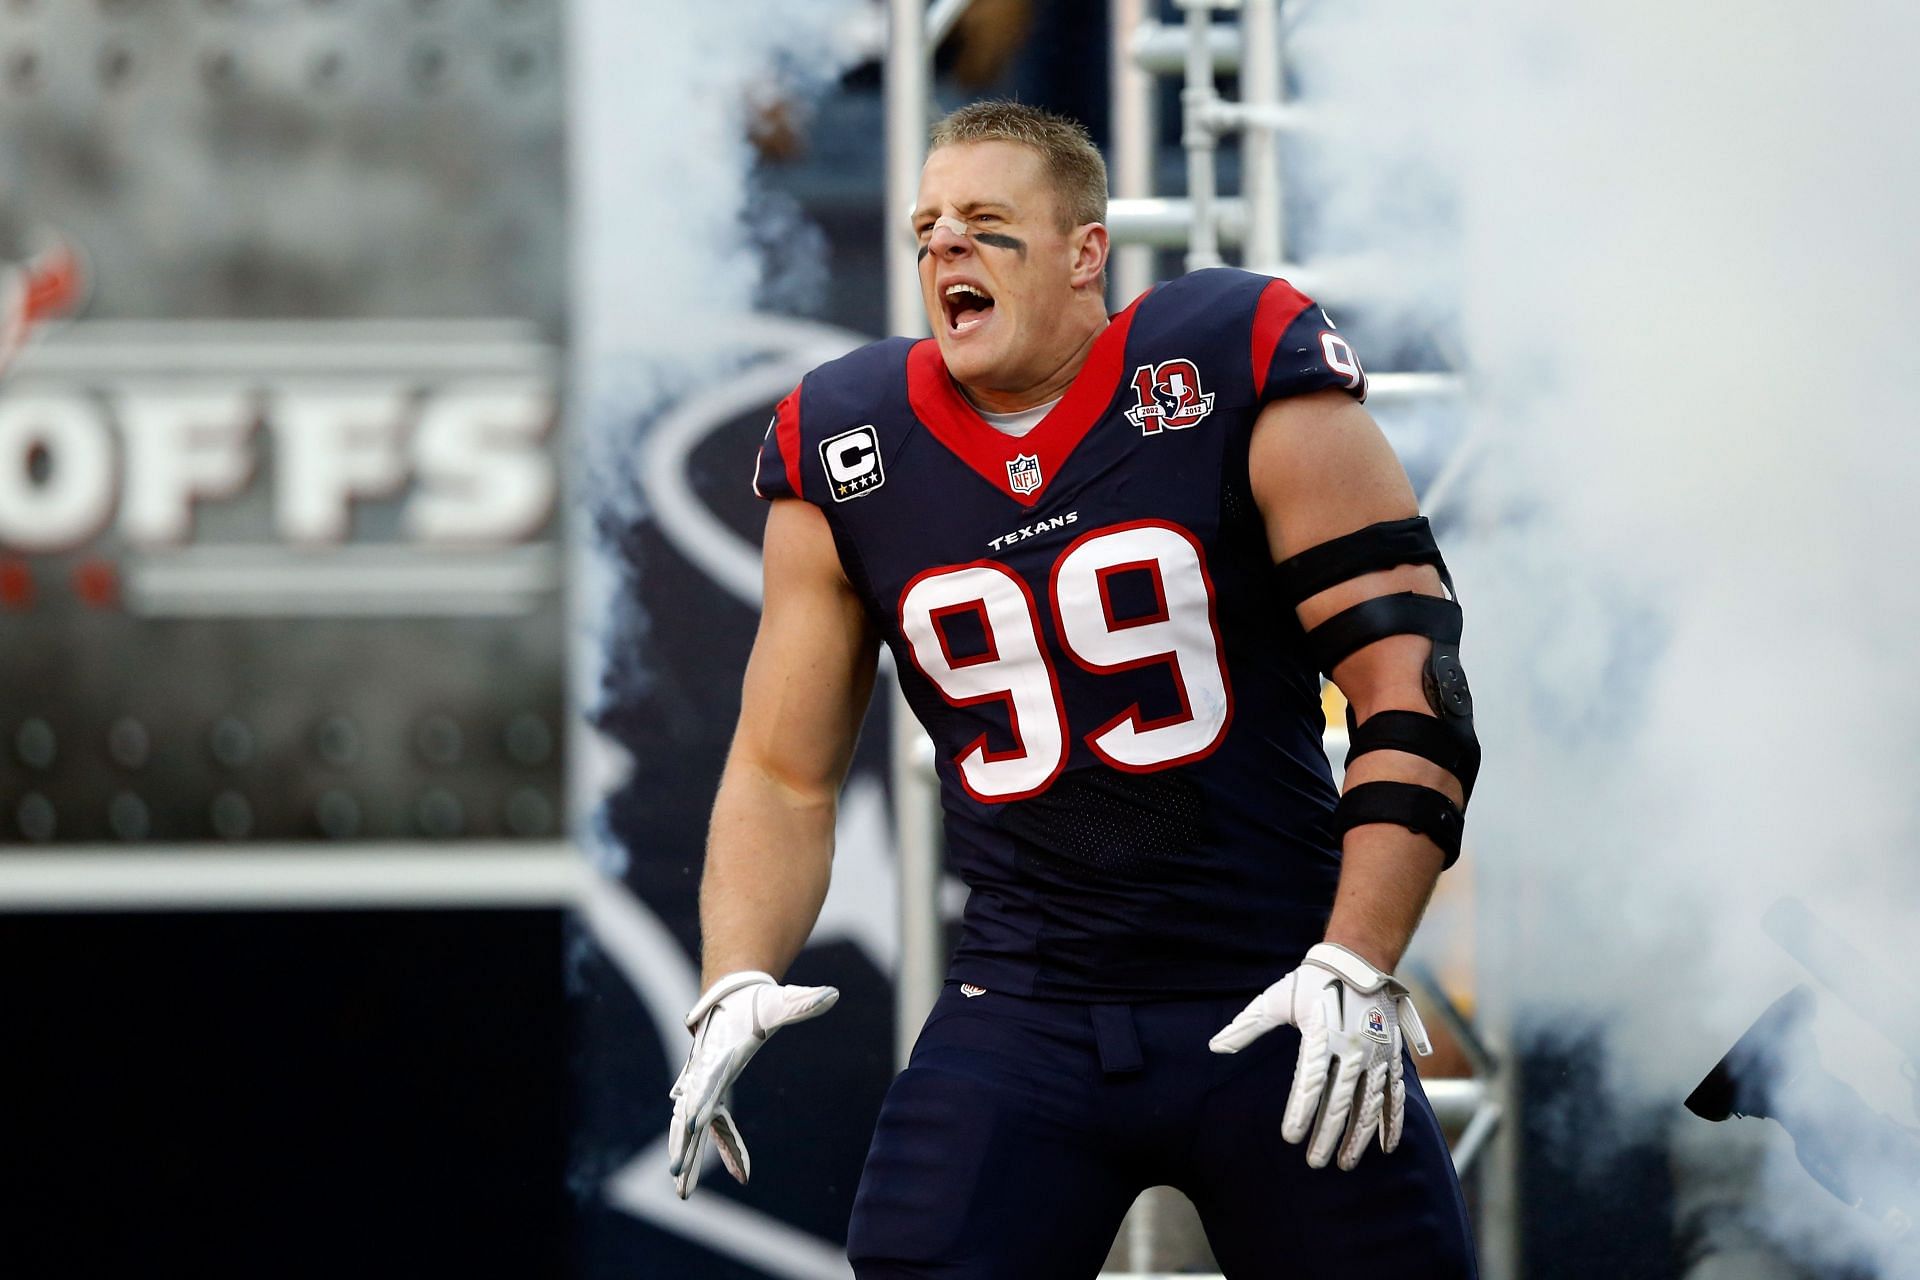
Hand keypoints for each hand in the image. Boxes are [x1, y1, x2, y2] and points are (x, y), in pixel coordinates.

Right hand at [666, 970, 838, 1198]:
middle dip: (683, 1143)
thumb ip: (803, 1002)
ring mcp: (704, 1086)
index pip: (705, 1082)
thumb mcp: (780, 1002)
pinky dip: (725, 1148)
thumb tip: (832, 994)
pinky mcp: (712, 1094)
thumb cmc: (755, 1003)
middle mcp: (705, 1075)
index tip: (692, 1123)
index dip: (697, 1101)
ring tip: (682, 1191)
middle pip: (689, 1114)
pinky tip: (743, 1173)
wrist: (730, 998)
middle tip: (676, 1172)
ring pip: (691, 1128)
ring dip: (688, 1156)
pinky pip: (716, 1127)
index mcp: (718, 1056)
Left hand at [1208, 942, 1431, 1169]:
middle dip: (1327, 1136)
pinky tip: (1385, 1147)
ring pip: (1369, 1104)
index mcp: (1321, 1034)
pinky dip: (1392, 1122)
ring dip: (1358, 1137)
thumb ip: (1247, 1026)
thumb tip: (1215, 1046)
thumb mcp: (1276, 999)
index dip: (1300, 1111)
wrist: (1358, 961)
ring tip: (1345, 1163)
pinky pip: (1395, 1094)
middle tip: (1314, 1162)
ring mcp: (1375, 1054)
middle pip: (1339, 1101)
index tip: (1290, 1138)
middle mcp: (1351, 1048)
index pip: (1310, 1082)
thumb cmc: (1311, 982)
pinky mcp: (1391, 1057)